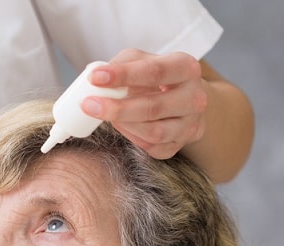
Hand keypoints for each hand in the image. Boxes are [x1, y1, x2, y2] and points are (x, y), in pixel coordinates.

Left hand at [81, 49, 207, 159]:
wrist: (183, 98)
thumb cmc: (157, 77)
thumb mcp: (142, 60)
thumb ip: (121, 64)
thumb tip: (95, 77)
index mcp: (186, 67)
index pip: (155, 71)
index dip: (124, 75)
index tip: (95, 78)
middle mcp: (195, 97)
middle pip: (154, 107)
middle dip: (117, 108)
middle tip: (88, 104)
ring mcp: (191, 124)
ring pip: (154, 132)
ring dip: (123, 125)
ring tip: (104, 114)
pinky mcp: (181, 144)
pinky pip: (154, 148)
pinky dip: (132, 138)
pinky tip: (122, 126)